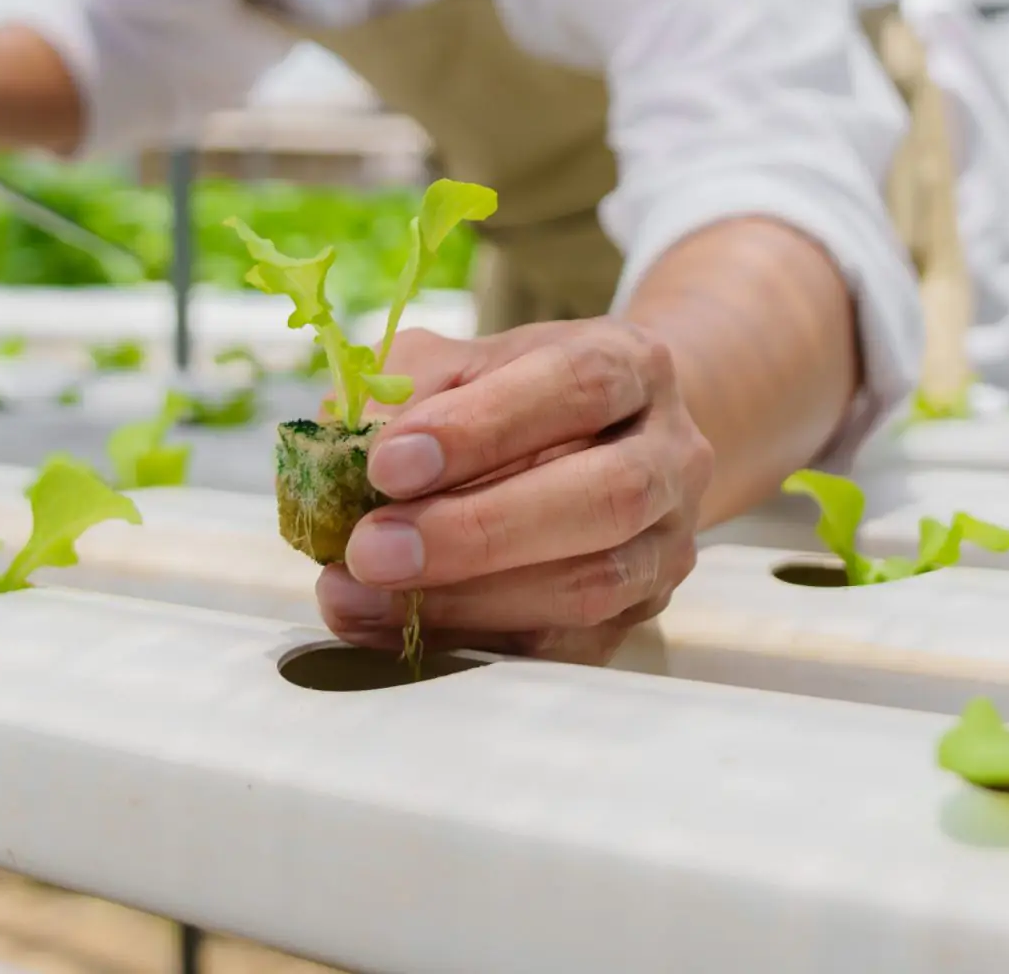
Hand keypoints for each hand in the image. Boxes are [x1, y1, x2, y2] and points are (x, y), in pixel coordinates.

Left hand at [316, 320, 715, 664]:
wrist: (606, 441)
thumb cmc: (514, 395)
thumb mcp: (460, 363)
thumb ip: (403, 392)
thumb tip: (339, 455)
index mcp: (630, 366)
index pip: (576, 387)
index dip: (482, 427)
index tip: (387, 464)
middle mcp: (669, 454)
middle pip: (604, 497)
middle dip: (478, 531)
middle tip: (369, 549)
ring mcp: (664, 543)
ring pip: (591, 584)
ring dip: (466, 600)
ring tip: (359, 596)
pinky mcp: (638, 615)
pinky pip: (565, 645)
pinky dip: (471, 639)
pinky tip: (392, 626)